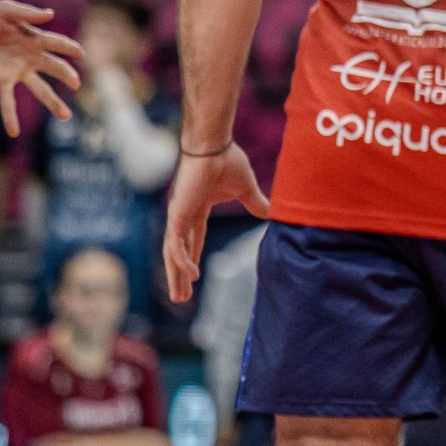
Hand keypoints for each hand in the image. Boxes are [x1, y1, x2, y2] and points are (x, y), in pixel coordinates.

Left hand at [0, 0, 83, 136]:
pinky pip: (8, 101)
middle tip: (76, 84)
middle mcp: (30, 57)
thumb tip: (50, 14)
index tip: (82, 54)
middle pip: (53, 68)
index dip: (69, 48)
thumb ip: (27, 13)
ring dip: (52, 102)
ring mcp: (17, 71)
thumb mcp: (5, 10)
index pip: (56, 44)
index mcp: (34, 38)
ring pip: (40, 89)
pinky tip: (14, 132)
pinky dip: (11, 117)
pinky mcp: (0, 81)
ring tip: (65, 116)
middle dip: (66, 76)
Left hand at [163, 145, 270, 302]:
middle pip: (180, 252)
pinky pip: (176, 245)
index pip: (193, 239)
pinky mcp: (178, 215)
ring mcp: (179, 216)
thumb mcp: (246, 189)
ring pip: (174, 254)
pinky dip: (183, 261)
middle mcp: (185, 215)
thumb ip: (255, 202)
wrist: (214, 147)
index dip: (192, 258)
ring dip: (176, 276)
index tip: (193, 277)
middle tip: (181, 298)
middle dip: (179, 275)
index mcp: (198, 208)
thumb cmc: (228, 161)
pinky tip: (191, 276)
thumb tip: (271, 212)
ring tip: (179, 297)